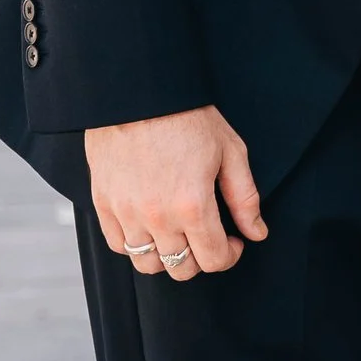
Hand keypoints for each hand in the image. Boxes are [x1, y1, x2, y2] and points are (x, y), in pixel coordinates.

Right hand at [86, 106, 267, 278]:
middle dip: (201, 259)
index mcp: (193, 205)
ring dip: (168, 256)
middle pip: (181, 268)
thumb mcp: (230, 152)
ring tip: (178, 233)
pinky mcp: (103, 203)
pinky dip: (136, 244)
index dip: (229, 255)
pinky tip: (151, 226)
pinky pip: (119, 245)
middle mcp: (158, 216)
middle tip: (207, 237)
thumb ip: (245, 198)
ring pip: (148, 263)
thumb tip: (257, 232)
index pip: (213, 260)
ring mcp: (126, 212)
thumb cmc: (187, 117)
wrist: (138, 91)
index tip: (232, 241)